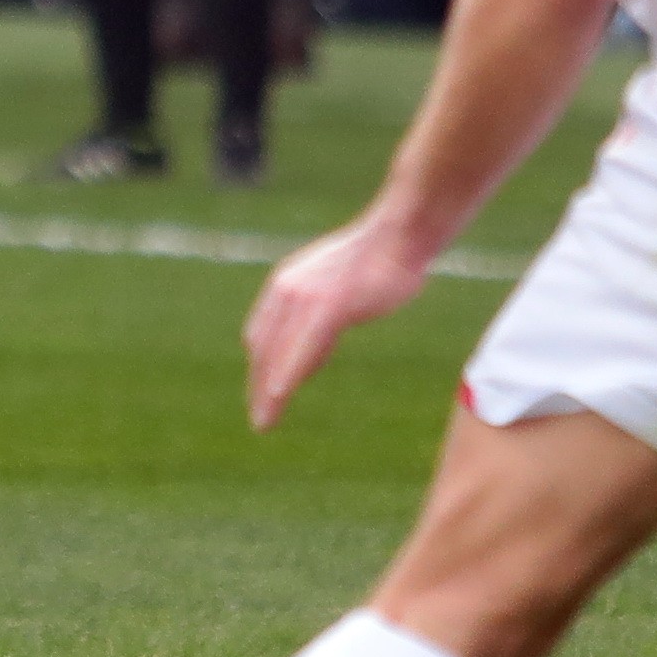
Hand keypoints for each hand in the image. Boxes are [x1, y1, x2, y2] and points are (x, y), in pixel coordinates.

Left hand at [243, 213, 432, 430]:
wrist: (398, 235)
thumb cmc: (375, 261)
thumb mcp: (333, 287)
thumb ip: (318, 315)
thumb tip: (311, 348)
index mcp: (285, 284)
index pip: (261, 335)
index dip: (259, 369)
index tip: (260, 396)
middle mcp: (287, 290)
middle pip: (263, 348)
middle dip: (258, 387)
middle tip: (260, 421)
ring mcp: (306, 298)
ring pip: (279, 352)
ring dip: (269, 391)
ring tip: (264, 421)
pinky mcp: (329, 306)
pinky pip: (303, 347)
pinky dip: (289, 372)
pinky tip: (279, 393)